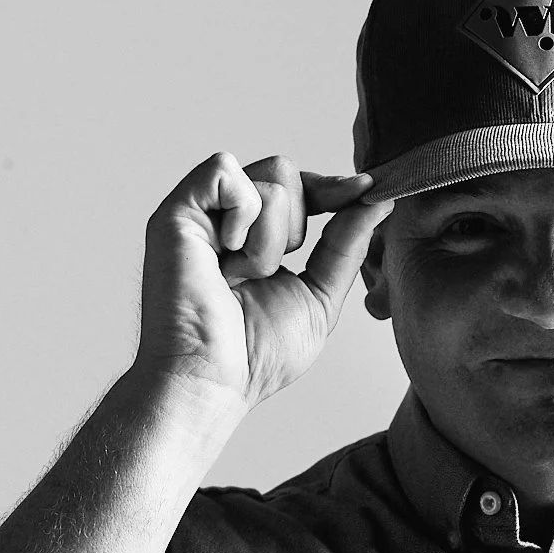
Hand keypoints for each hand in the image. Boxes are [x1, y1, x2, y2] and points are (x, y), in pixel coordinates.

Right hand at [134, 152, 392, 410]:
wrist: (216, 380)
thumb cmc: (258, 355)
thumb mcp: (321, 294)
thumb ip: (346, 245)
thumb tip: (376, 200)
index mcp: (254, 237)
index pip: (300, 187)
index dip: (333, 189)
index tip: (366, 190)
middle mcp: (225, 219)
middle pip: (286, 172)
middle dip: (298, 224)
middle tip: (268, 272)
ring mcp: (199, 213)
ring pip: (269, 178)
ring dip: (272, 237)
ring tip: (242, 276)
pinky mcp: (177, 211)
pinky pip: (226, 171)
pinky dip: (242, 214)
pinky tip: (228, 253)